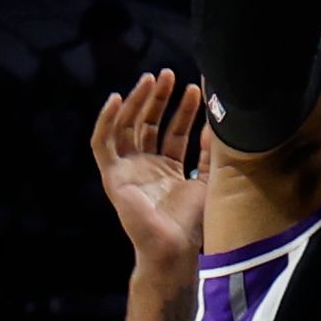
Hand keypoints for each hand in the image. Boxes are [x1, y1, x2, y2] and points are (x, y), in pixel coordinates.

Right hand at [91, 71, 211, 275]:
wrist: (174, 246)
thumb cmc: (191, 221)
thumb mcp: (207, 179)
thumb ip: (210, 152)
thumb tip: (218, 122)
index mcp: (167, 168)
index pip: (173, 131)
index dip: (184, 110)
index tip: (196, 88)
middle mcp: (145, 167)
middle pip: (148, 124)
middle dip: (158, 98)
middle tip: (168, 74)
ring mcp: (127, 170)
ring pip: (126, 127)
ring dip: (135, 102)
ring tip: (150, 79)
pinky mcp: (111, 176)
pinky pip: (102, 144)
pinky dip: (106, 120)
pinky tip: (115, 99)